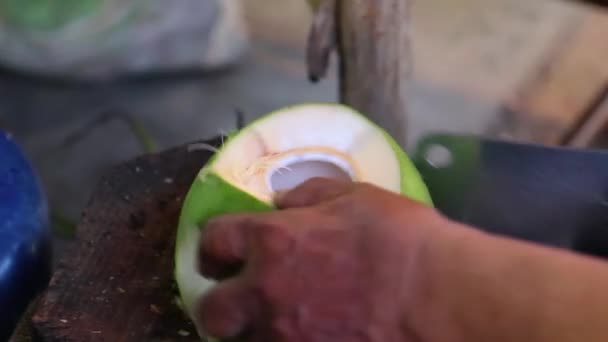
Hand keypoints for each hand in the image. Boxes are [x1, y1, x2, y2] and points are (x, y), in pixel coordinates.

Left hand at [195, 177, 443, 340]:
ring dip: (250, 329)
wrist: (439, 296)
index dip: (215, 242)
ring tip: (274, 320)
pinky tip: (303, 335)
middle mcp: (266, 293)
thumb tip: (281, 202)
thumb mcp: (355, 196)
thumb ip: (308, 195)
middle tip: (238, 295)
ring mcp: (284, 336)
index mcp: (272, 241)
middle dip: (218, 300)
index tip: (224, 248)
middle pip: (210, 309)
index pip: (215, 239)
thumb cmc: (399, 237)